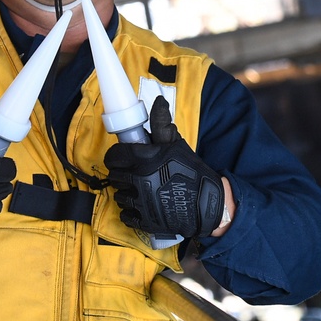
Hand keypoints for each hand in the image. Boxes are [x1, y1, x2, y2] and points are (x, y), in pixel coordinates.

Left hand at [104, 96, 223, 238]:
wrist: (207, 203)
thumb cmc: (191, 171)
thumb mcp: (177, 144)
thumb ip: (162, 124)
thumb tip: (158, 101)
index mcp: (144, 158)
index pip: (113, 157)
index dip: (116, 157)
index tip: (121, 158)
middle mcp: (139, 179)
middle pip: (113, 177)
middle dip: (121, 174)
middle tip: (132, 174)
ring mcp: (141, 201)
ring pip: (119, 196)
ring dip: (126, 193)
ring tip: (139, 190)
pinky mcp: (144, 220)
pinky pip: (125, 215)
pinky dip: (130, 212)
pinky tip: (140, 206)